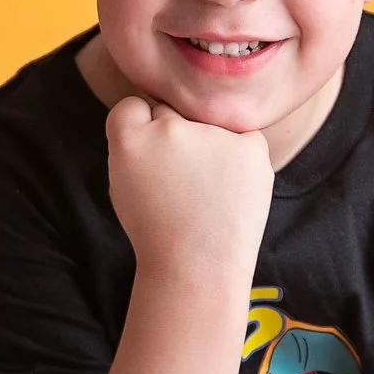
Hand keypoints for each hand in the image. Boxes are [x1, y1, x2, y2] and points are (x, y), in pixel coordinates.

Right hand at [104, 97, 272, 280]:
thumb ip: (134, 141)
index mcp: (130, 139)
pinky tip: (231, 187)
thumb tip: (154, 110)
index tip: (149, 159)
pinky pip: (244, 136)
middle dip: (174, 138)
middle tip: (180, 182)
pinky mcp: (250, 146)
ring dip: (209, 146)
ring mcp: (212, 135)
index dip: (141, 131)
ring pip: (208, 125)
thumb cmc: (158, 229)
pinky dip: (240, 156)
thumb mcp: (123, 182)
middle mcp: (169, 129)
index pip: (132, 107)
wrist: (197, 266)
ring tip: (207, 192)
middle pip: (171, 113)